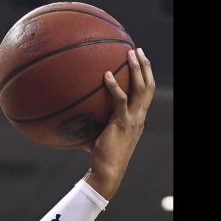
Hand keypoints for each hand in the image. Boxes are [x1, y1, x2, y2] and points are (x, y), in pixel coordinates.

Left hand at [85, 48, 154, 198]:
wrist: (107, 171)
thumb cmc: (100, 156)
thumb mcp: (99, 133)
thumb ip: (92, 120)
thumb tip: (72, 112)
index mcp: (137, 118)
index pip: (146, 93)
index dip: (145, 75)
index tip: (139, 60)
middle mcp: (139, 117)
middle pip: (148, 86)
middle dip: (145, 66)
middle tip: (137, 49)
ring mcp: (133, 120)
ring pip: (140, 89)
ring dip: (136, 70)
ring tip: (129, 53)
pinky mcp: (122, 124)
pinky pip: (120, 101)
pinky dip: (114, 87)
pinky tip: (106, 75)